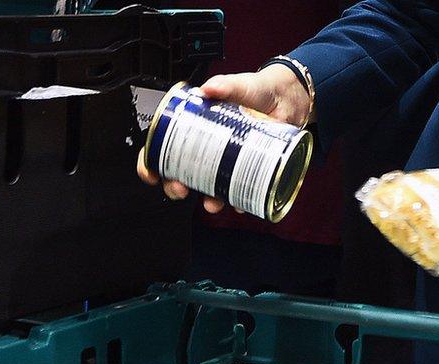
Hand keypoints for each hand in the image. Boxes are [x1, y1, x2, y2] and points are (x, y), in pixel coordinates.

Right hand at [137, 63, 311, 211]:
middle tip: (179, 187)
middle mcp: (207, 147)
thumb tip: (208, 89)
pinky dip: (239, 201)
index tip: (150, 172)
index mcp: (195, 126)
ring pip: (208, 187)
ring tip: (211, 202)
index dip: (151, 162)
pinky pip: (240, 191)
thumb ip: (224, 84)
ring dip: (207, 199)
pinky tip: (240, 203)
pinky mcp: (248, 169)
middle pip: (180, 173)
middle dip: (175, 186)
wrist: (287, 99)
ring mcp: (227, 161)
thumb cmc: (257, 91)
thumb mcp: (238, 85)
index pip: (163, 146)